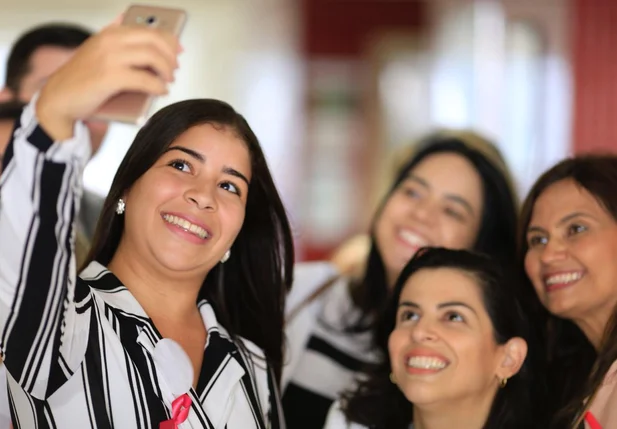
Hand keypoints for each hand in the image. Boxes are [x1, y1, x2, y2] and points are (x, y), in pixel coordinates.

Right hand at [36, 20, 180, 140]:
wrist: (58, 99)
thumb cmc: (83, 78)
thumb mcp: (99, 51)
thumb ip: (120, 41)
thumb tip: (149, 34)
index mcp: (110, 33)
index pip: (148, 29)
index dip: (169, 39)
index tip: (179, 49)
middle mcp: (110, 40)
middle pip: (154, 40)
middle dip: (170, 55)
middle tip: (174, 69)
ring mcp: (109, 58)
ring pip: (153, 57)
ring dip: (166, 70)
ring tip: (168, 80)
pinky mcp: (110, 78)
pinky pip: (145, 80)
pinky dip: (158, 87)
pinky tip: (160, 91)